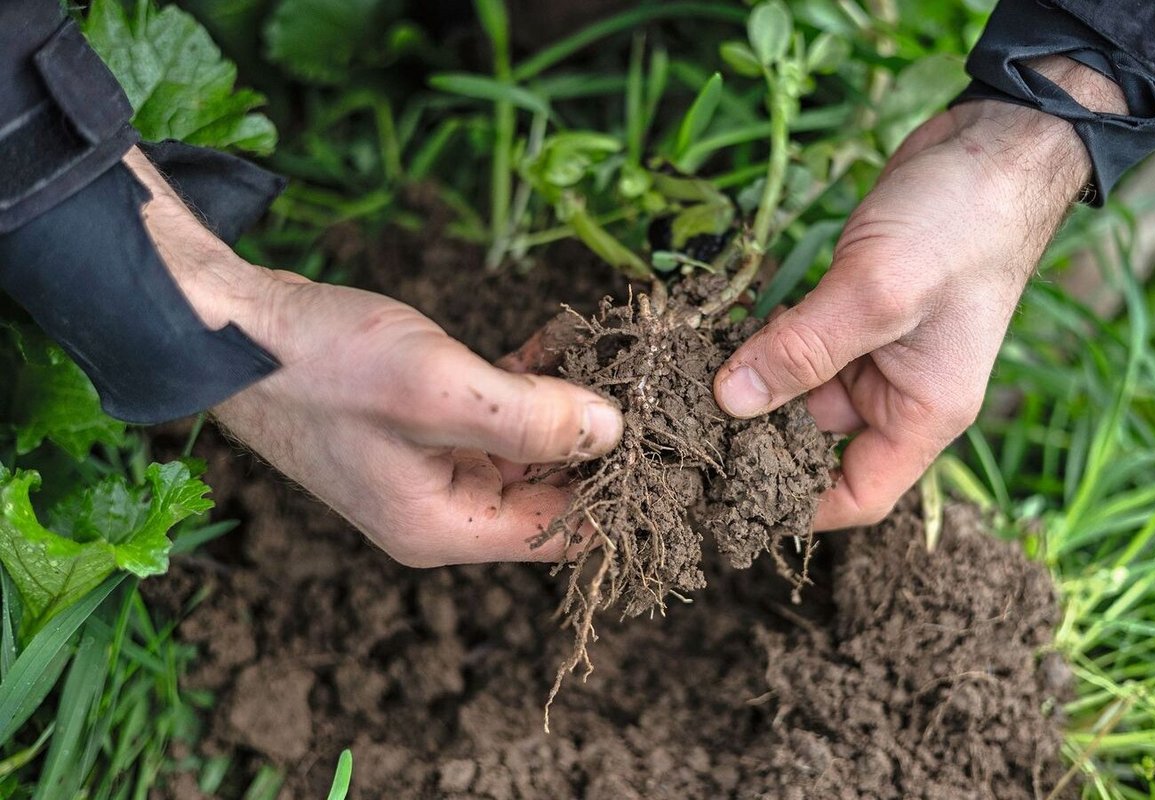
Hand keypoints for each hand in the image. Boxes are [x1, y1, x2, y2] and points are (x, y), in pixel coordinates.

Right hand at [125, 150, 622, 567]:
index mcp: (444, 528)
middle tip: (654, 388)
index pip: (563, 534)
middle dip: (599, 443)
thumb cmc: (323, 365)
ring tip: (615, 356)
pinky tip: (557, 341)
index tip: (670, 446)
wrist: (231, 332)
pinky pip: (495, 420)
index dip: (620, 493)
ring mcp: (428, 472)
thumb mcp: (437, 388)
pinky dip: (527, 384)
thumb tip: (615, 430)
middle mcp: (441, 513)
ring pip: (527, 451)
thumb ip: (532, 414)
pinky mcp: (419, 431)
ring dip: (566, 406)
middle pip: (550, 493)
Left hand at [714, 57, 1126, 529]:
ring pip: (796, 388)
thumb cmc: (957, 224)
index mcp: (922, 413)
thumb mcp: (877, 290)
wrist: (993, 143)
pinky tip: (718, 328)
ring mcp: (874, 348)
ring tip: (687, 374)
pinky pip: (797, 343)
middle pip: (814, 442)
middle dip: (756, 434)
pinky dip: (763, 339)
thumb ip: (802, 349)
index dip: (798, 507)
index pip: (859, 495)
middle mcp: (897, 392)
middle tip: (684, 424)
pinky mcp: (851, 308)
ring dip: (750, 380)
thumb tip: (728, 402)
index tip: (728, 497)